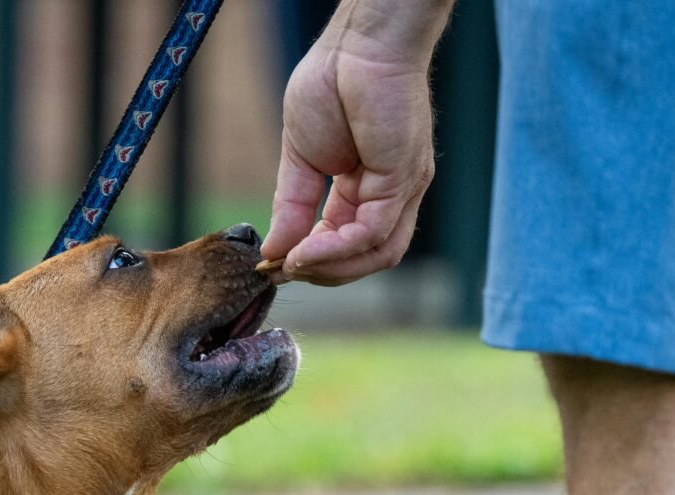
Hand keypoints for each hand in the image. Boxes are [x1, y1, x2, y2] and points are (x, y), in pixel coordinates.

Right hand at [262, 1, 451, 286]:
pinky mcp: (402, 180)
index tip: (273, 266)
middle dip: (322, 273)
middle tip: (282, 271)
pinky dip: (336, 250)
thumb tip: (273, 250)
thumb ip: (292, 207)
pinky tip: (304, 251)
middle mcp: (388, 195)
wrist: (357, 42)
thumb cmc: (333, 82)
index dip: (309, 261)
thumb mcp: (300, 158)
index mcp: (364, 190)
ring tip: (293, 265)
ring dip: (331, 269)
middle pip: (365, 258)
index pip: (343, 243)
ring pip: (376, 255)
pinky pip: (371, 233)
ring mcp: (400, 189)